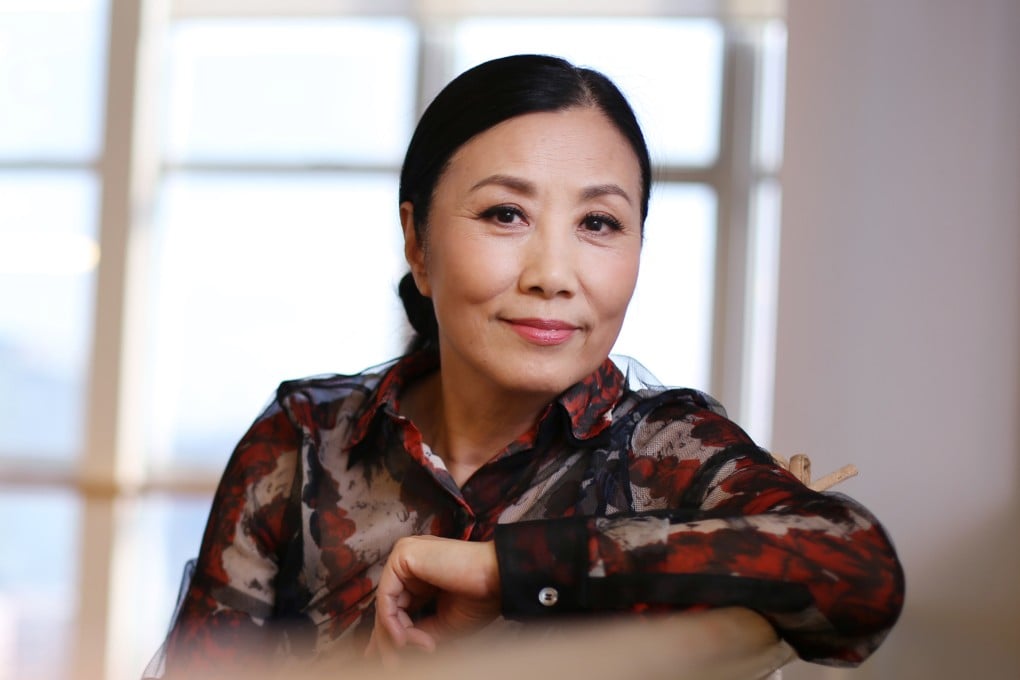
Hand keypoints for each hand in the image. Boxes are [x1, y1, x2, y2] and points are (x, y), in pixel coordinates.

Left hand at [365, 536, 500, 667]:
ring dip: (393, 632)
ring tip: (407, 649)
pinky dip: (392, 620)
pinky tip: (403, 637)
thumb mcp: (443, 622)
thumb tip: (397, 646)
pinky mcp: (403, 555)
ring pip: (385, 602)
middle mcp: (412, 562)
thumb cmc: (480, 597)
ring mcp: (406, 555)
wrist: (498, 578)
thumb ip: (418, 630)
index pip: (397, 605)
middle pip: (389, 605)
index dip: (393, 633)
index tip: (393, 660)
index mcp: (422, 573)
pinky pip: (386, 595)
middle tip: (393, 664)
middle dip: (389, 637)